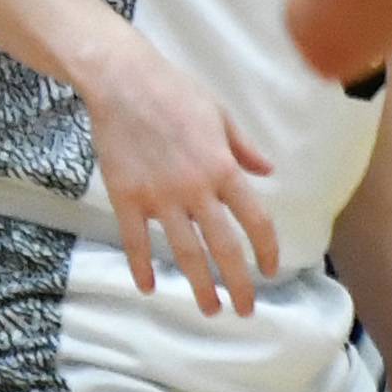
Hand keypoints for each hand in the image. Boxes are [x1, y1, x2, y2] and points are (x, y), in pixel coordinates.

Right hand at [82, 37, 280, 316]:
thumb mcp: (219, 114)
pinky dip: (141, 267)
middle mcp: (195, 189)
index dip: (266, 249)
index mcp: (222, 167)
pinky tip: (148, 287)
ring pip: (184, 252)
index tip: (270, 270)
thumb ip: (243, 148)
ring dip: (199, 286)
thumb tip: (268, 170)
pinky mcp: (127, 197)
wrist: (121, 80)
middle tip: (245, 310)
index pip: (255, 220)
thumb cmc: (174, 91)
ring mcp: (159, 196)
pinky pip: (136, 240)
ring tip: (209, 309)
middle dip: (237, 284)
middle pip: (223, 247)